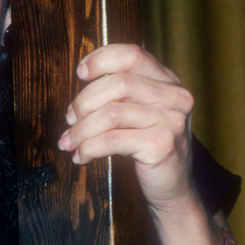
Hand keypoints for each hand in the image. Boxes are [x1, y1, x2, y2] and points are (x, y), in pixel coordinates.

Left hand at [57, 44, 195, 211]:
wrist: (174, 189)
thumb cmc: (149, 148)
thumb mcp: (141, 112)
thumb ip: (121, 92)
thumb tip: (81, 78)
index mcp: (168, 82)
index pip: (132, 55)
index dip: (101, 59)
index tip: (80, 72)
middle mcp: (174, 97)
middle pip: (117, 83)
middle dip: (84, 101)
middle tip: (69, 119)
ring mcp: (171, 120)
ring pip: (111, 113)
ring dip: (81, 130)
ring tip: (69, 142)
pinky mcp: (161, 145)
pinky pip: (112, 140)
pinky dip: (89, 148)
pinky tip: (81, 156)